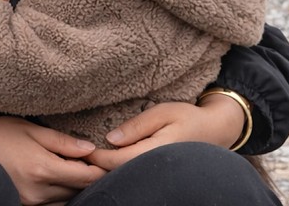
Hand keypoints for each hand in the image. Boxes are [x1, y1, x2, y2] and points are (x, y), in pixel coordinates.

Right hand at [0, 117, 103, 205]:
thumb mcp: (27, 129)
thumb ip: (61, 141)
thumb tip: (90, 149)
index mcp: (43, 168)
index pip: (87, 176)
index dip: (101, 167)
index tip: (106, 156)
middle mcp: (39, 192)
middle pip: (80, 191)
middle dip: (90, 177)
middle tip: (93, 160)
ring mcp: (31, 202)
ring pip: (67, 201)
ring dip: (75, 187)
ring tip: (73, 168)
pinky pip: (52, 205)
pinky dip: (60, 194)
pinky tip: (58, 179)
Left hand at [85, 100, 242, 170]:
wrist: (214, 131)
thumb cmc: (188, 117)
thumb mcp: (161, 113)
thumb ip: (136, 126)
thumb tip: (110, 139)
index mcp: (153, 152)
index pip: (116, 160)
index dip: (96, 157)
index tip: (79, 149)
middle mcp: (153, 166)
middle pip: (116, 172)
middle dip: (96, 166)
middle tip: (74, 156)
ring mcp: (154, 171)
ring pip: (123, 175)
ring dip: (105, 168)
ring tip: (85, 159)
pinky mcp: (154, 171)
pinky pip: (131, 172)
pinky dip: (116, 168)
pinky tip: (105, 162)